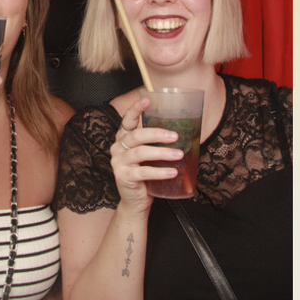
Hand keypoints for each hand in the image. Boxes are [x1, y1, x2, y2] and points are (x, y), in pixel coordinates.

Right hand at [109, 96, 178, 211]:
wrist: (135, 200)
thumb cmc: (145, 174)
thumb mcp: (148, 155)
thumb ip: (155, 143)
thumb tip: (182, 132)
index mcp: (123, 138)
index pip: (127, 119)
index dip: (136, 109)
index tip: (148, 99)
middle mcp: (118, 147)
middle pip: (136, 135)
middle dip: (156, 133)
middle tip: (175, 136)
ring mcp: (119, 162)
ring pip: (140, 153)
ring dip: (162, 153)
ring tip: (179, 154)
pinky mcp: (124, 177)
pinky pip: (143, 172)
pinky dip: (159, 171)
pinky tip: (172, 171)